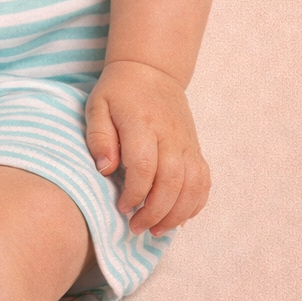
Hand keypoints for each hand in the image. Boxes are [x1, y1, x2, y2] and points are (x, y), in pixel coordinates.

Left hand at [84, 60, 210, 235]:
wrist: (151, 71)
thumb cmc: (118, 92)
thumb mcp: (97, 106)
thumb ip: (99, 137)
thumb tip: (105, 170)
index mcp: (142, 123)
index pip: (144, 167)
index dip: (134, 194)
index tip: (121, 207)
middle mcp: (169, 135)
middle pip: (171, 182)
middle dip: (154, 212)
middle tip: (136, 227)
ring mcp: (187, 143)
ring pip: (193, 186)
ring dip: (176, 214)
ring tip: (156, 230)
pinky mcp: (196, 148)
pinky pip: (204, 181)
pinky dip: (195, 204)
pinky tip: (178, 217)